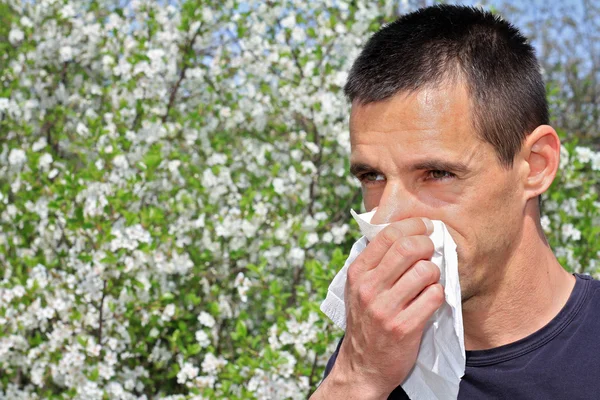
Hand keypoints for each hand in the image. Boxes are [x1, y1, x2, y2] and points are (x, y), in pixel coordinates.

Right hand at [314, 217, 443, 398]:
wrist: (363, 365)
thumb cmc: (367, 321)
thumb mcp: (359, 288)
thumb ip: (376, 262)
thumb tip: (406, 231)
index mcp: (357, 273)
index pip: (388, 234)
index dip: (413, 225)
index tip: (426, 228)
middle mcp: (368, 288)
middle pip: (409, 248)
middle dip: (428, 245)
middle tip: (431, 252)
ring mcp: (385, 308)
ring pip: (425, 271)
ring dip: (434, 273)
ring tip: (429, 282)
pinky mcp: (404, 327)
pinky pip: (434, 297)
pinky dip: (438, 295)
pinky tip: (430, 300)